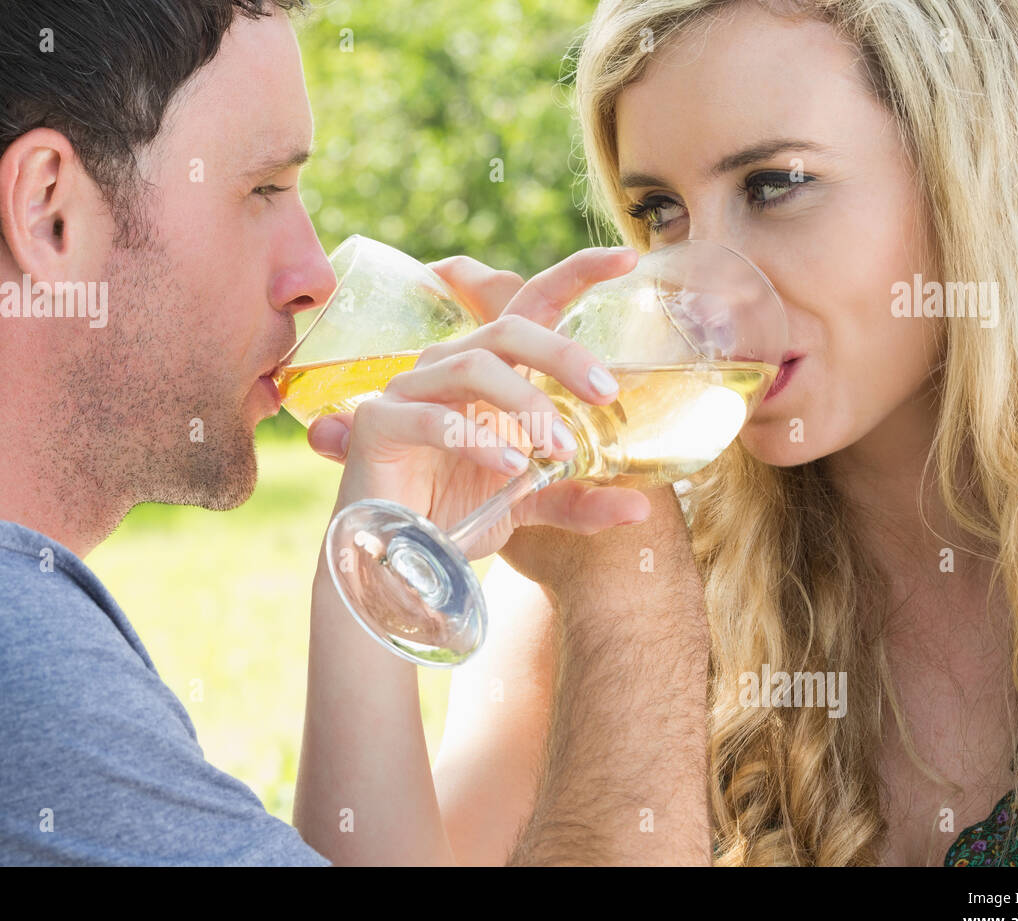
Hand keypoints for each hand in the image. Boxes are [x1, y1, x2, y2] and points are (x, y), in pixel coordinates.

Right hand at [308, 247, 651, 557]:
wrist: (396, 564)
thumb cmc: (456, 516)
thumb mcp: (529, 505)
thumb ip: (577, 499)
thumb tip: (640, 508)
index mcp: (489, 374)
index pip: (532, 308)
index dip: (576, 275)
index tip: (628, 259)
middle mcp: (448, 370)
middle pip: (508, 329)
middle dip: (562, 355)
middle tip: (605, 393)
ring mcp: (409, 392)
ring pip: (473, 365)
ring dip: (525, 402)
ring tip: (559, 448)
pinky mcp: (378, 425)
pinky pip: (431, 417)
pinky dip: (476, 439)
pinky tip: (512, 467)